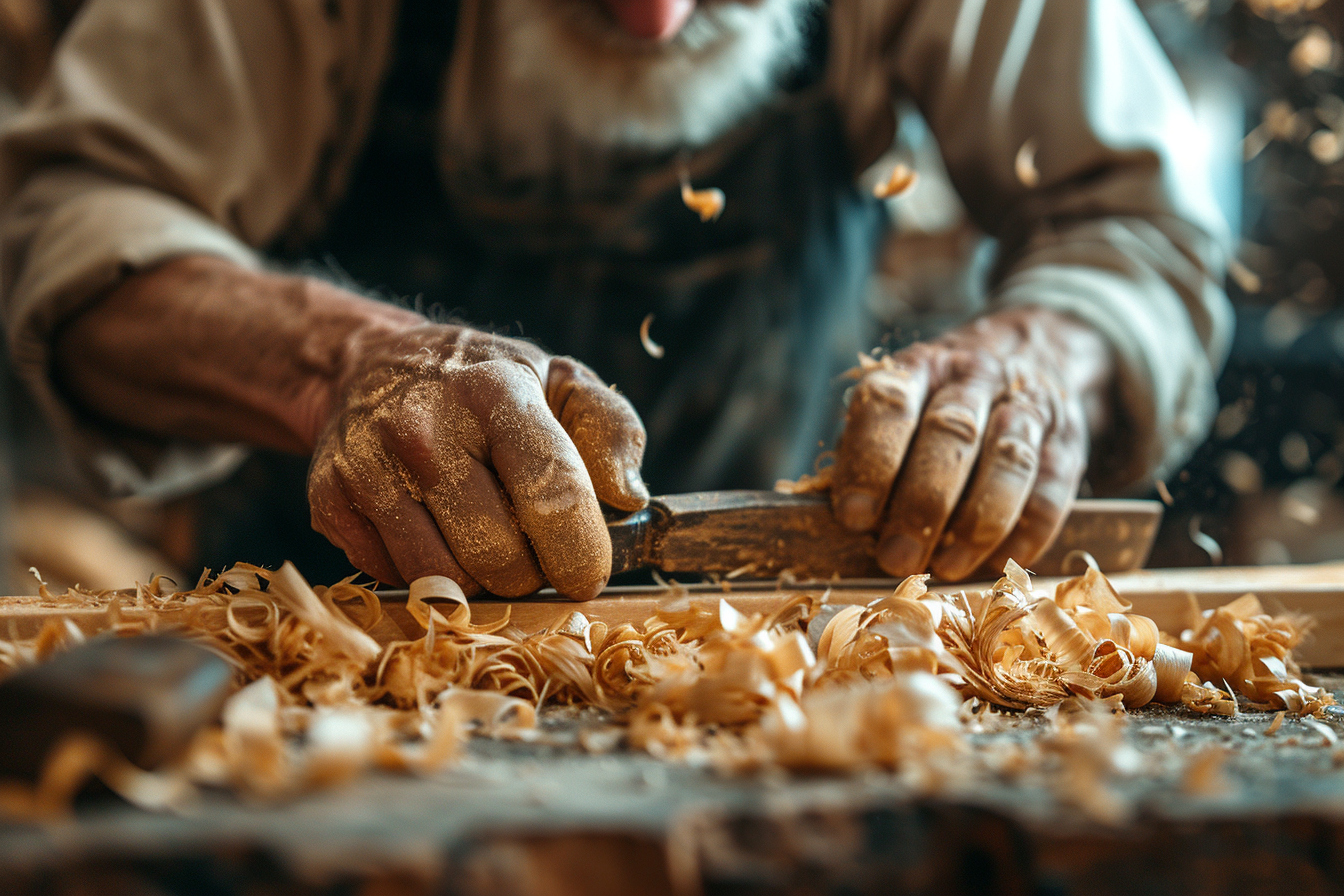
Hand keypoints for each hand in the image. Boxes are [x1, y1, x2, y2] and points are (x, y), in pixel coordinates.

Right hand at [308, 325, 648, 599]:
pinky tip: (434, 533)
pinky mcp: (329, 502)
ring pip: (445, 581)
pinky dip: (426, 575)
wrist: (367, 364)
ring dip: (479, 582)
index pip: (551, 493)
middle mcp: (425, 429)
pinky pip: (397, 579)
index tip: (589, 573)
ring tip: (485, 543)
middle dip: (530, 573)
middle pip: (499, 556)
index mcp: (495, 393)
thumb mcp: (558, 380)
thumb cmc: (482, 384)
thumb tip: (628, 496)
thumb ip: (610, 429)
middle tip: (532, 553)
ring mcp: (369, 468)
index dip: (581, 552)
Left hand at [830, 307, 1113, 580]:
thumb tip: (852, 521)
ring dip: (976, 522)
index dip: (871, 462)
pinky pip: (1051, 491)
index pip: (892, 405)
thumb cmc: (937, 407)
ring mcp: (1028, 405)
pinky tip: (999, 561)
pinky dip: (1026, 532)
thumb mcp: (896, 411)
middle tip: (895, 557)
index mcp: (920, 367)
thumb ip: (868, 453)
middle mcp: (976, 376)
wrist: (1028, 358)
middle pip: (952, 433)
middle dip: (921, 503)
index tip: (853, 515)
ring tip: (946, 567)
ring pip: (1008, 461)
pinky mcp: (1067, 443)